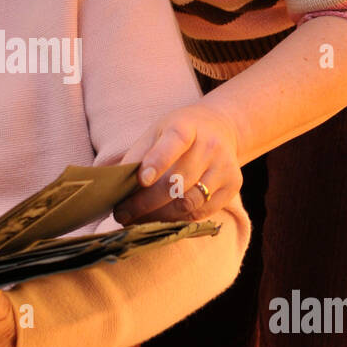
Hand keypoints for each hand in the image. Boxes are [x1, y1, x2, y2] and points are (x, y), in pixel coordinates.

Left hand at [113, 103, 241, 225]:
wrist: (220, 127)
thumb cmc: (179, 132)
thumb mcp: (156, 132)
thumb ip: (138, 156)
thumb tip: (114, 185)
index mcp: (187, 126)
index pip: (175, 142)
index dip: (158, 161)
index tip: (141, 180)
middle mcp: (210, 145)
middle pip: (179, 181)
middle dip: (145, 202)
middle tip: (122, 214)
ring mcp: (225, 167)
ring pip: (189, 202)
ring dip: (159, 216)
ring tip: (137, 220)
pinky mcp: (233, 186)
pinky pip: (202, 212)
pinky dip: (177, 219)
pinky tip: (159, 219)